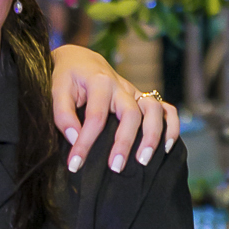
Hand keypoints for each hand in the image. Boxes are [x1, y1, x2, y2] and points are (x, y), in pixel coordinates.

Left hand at [51, 44, 179, 176]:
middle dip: (125, 142)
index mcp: (99, 82)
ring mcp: (135, 92)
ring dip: (153, 136)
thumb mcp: (57, 90)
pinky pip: (166, 109)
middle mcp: (121, 87)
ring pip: (154, 111)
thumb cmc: (68, 78)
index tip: (75, 164)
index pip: (95, 116)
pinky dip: (171, 127)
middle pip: (131, 114)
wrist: (81, 61)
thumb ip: (62, 113)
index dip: (85, 143)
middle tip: (116, 168)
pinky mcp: (143, 99)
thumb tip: (74, 137)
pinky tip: (167, 147)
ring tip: (143, 161)